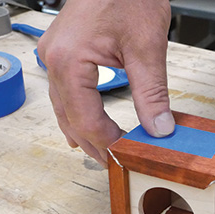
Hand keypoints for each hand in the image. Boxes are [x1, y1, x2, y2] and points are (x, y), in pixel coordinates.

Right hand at [37, 0, 174, 166]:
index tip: (128, 154)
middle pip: (70, 118)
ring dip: (83, 131)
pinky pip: (66, 92)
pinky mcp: (64, 52)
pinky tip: (85, 124)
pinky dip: (78, 113)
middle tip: (115, 163)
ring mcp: (56, 55)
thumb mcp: (147, 49)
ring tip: (102, 151)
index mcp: (69, 61)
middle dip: (93, 143)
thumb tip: (159, 128)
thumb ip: (152, 94)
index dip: (108, 142)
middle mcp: (55, 60)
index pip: (86, 119)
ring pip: (64, 108)